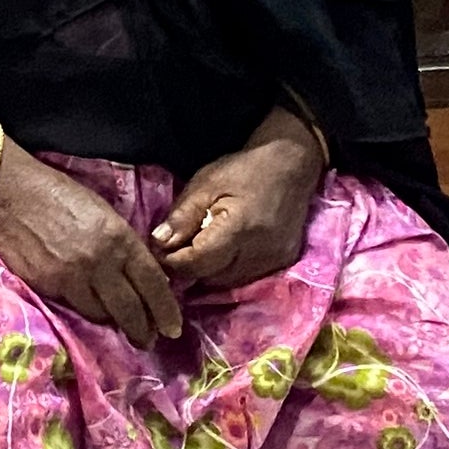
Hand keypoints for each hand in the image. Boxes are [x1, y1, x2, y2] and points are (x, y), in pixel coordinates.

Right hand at [0, 144, 183, 345]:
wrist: (7, 193)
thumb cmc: (58, 194)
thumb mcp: (103, 213)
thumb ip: (123, 245)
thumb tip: (141, 277)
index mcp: (119, 238)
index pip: (153, 284)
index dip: (166, 311)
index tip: (172, 328)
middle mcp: (99, 262)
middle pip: (130, 310)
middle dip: (142, 330)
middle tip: (147, 340)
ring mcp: (71, 278)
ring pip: (101, 315)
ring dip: (111, 321)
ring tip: (116, 324)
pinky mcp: (47, 287)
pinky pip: (73, 307)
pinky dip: (83, 309)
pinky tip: (86, 306)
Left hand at [150, 106, 325, 291]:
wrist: (291, 166)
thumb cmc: (244, 170)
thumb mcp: (205, 183)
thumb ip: (182, 215)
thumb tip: (159, 243)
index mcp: (239, 230)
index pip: (198, 263)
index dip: (172, 261)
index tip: (156, 251)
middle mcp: (261, 253)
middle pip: (212, 278)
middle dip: (188, 267)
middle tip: (172, 250)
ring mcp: (275, 261)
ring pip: (229, 283)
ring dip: (208, 271)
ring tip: (195, 249)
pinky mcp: (283, 262)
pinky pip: (247, 277)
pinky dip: (228, 270)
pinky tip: (220, 251)